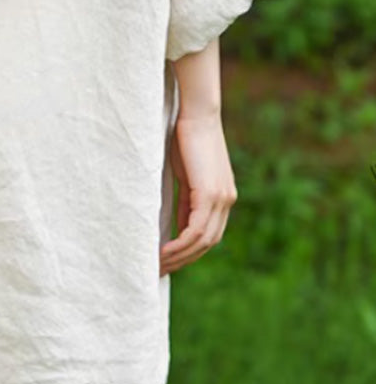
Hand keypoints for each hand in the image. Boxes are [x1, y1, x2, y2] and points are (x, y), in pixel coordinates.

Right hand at [159, 110, 237, 275]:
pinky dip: (180, 243)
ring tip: (156, 264)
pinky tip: (163, 251)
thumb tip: (177, 224)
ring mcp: (221, 198)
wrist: (197, 112)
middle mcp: (227, 201)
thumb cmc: (186, 137)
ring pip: (202, 241)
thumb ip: (186, 199)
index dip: (188, 252)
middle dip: (183, 260)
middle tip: (158, 271)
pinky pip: (197, 229)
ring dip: (179, 256)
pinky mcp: (210, 193)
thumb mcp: (185, 174)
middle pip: (208, 243)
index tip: (166, 261)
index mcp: (223, 196)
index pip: (208, 235)